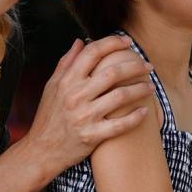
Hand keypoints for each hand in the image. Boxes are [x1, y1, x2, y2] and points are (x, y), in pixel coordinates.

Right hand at [22, 36, 152, 174]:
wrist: (41, 150)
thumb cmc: (49, 116)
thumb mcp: (52, 86)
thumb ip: (66, 63)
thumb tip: (80, 42)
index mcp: (67, 81)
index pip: (92, 53)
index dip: (112, 43)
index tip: (127, 42)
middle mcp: (76, 96)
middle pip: (112, 72)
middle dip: (135, 66)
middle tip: (148, 66)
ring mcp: (84, 116)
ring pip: (120, 96)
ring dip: (140, 90)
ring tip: (150, 87)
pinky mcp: (92, 136)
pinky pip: (119, 125)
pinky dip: (135, 118)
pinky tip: (144, 112)